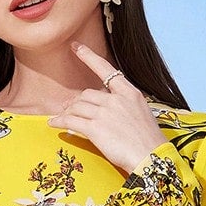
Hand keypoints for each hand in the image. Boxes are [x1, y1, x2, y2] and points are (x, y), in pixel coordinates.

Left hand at [46, 43, 167, 173]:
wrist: (151, 158)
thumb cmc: (148, 141)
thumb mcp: (141, 114)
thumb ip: (123, 106)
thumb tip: (105, 109)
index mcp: (129, 93)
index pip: (106, 69)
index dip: (89, 57)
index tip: (76, 47)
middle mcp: (116, 99)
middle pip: (87, 94)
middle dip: (76, 102)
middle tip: (68, 108)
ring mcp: (105, 113)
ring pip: (77, 107)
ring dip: (68, 112)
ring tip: (62, 118)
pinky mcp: (95, 128)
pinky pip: (71, 121)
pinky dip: (60, 121)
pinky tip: (53, 123)